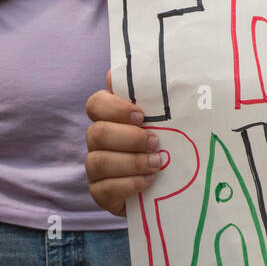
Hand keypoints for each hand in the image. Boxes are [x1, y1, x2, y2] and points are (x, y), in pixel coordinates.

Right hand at [85, 71, 160, 216]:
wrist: (171, 184)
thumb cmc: (169, 143)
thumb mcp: (169, 120)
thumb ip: (158, 98)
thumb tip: (143, 73)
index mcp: (111, 118)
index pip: (96, 103)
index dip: (114, 108)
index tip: (141, 114)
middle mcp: (98, 141)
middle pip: (96, 133)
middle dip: (128, 138)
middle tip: (155, 142)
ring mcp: (96, 168)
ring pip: (98, 162)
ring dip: (131, 162)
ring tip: (157, 163)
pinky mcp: (100, 193)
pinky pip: (104, 189)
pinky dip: (129, 184)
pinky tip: (149, 181)